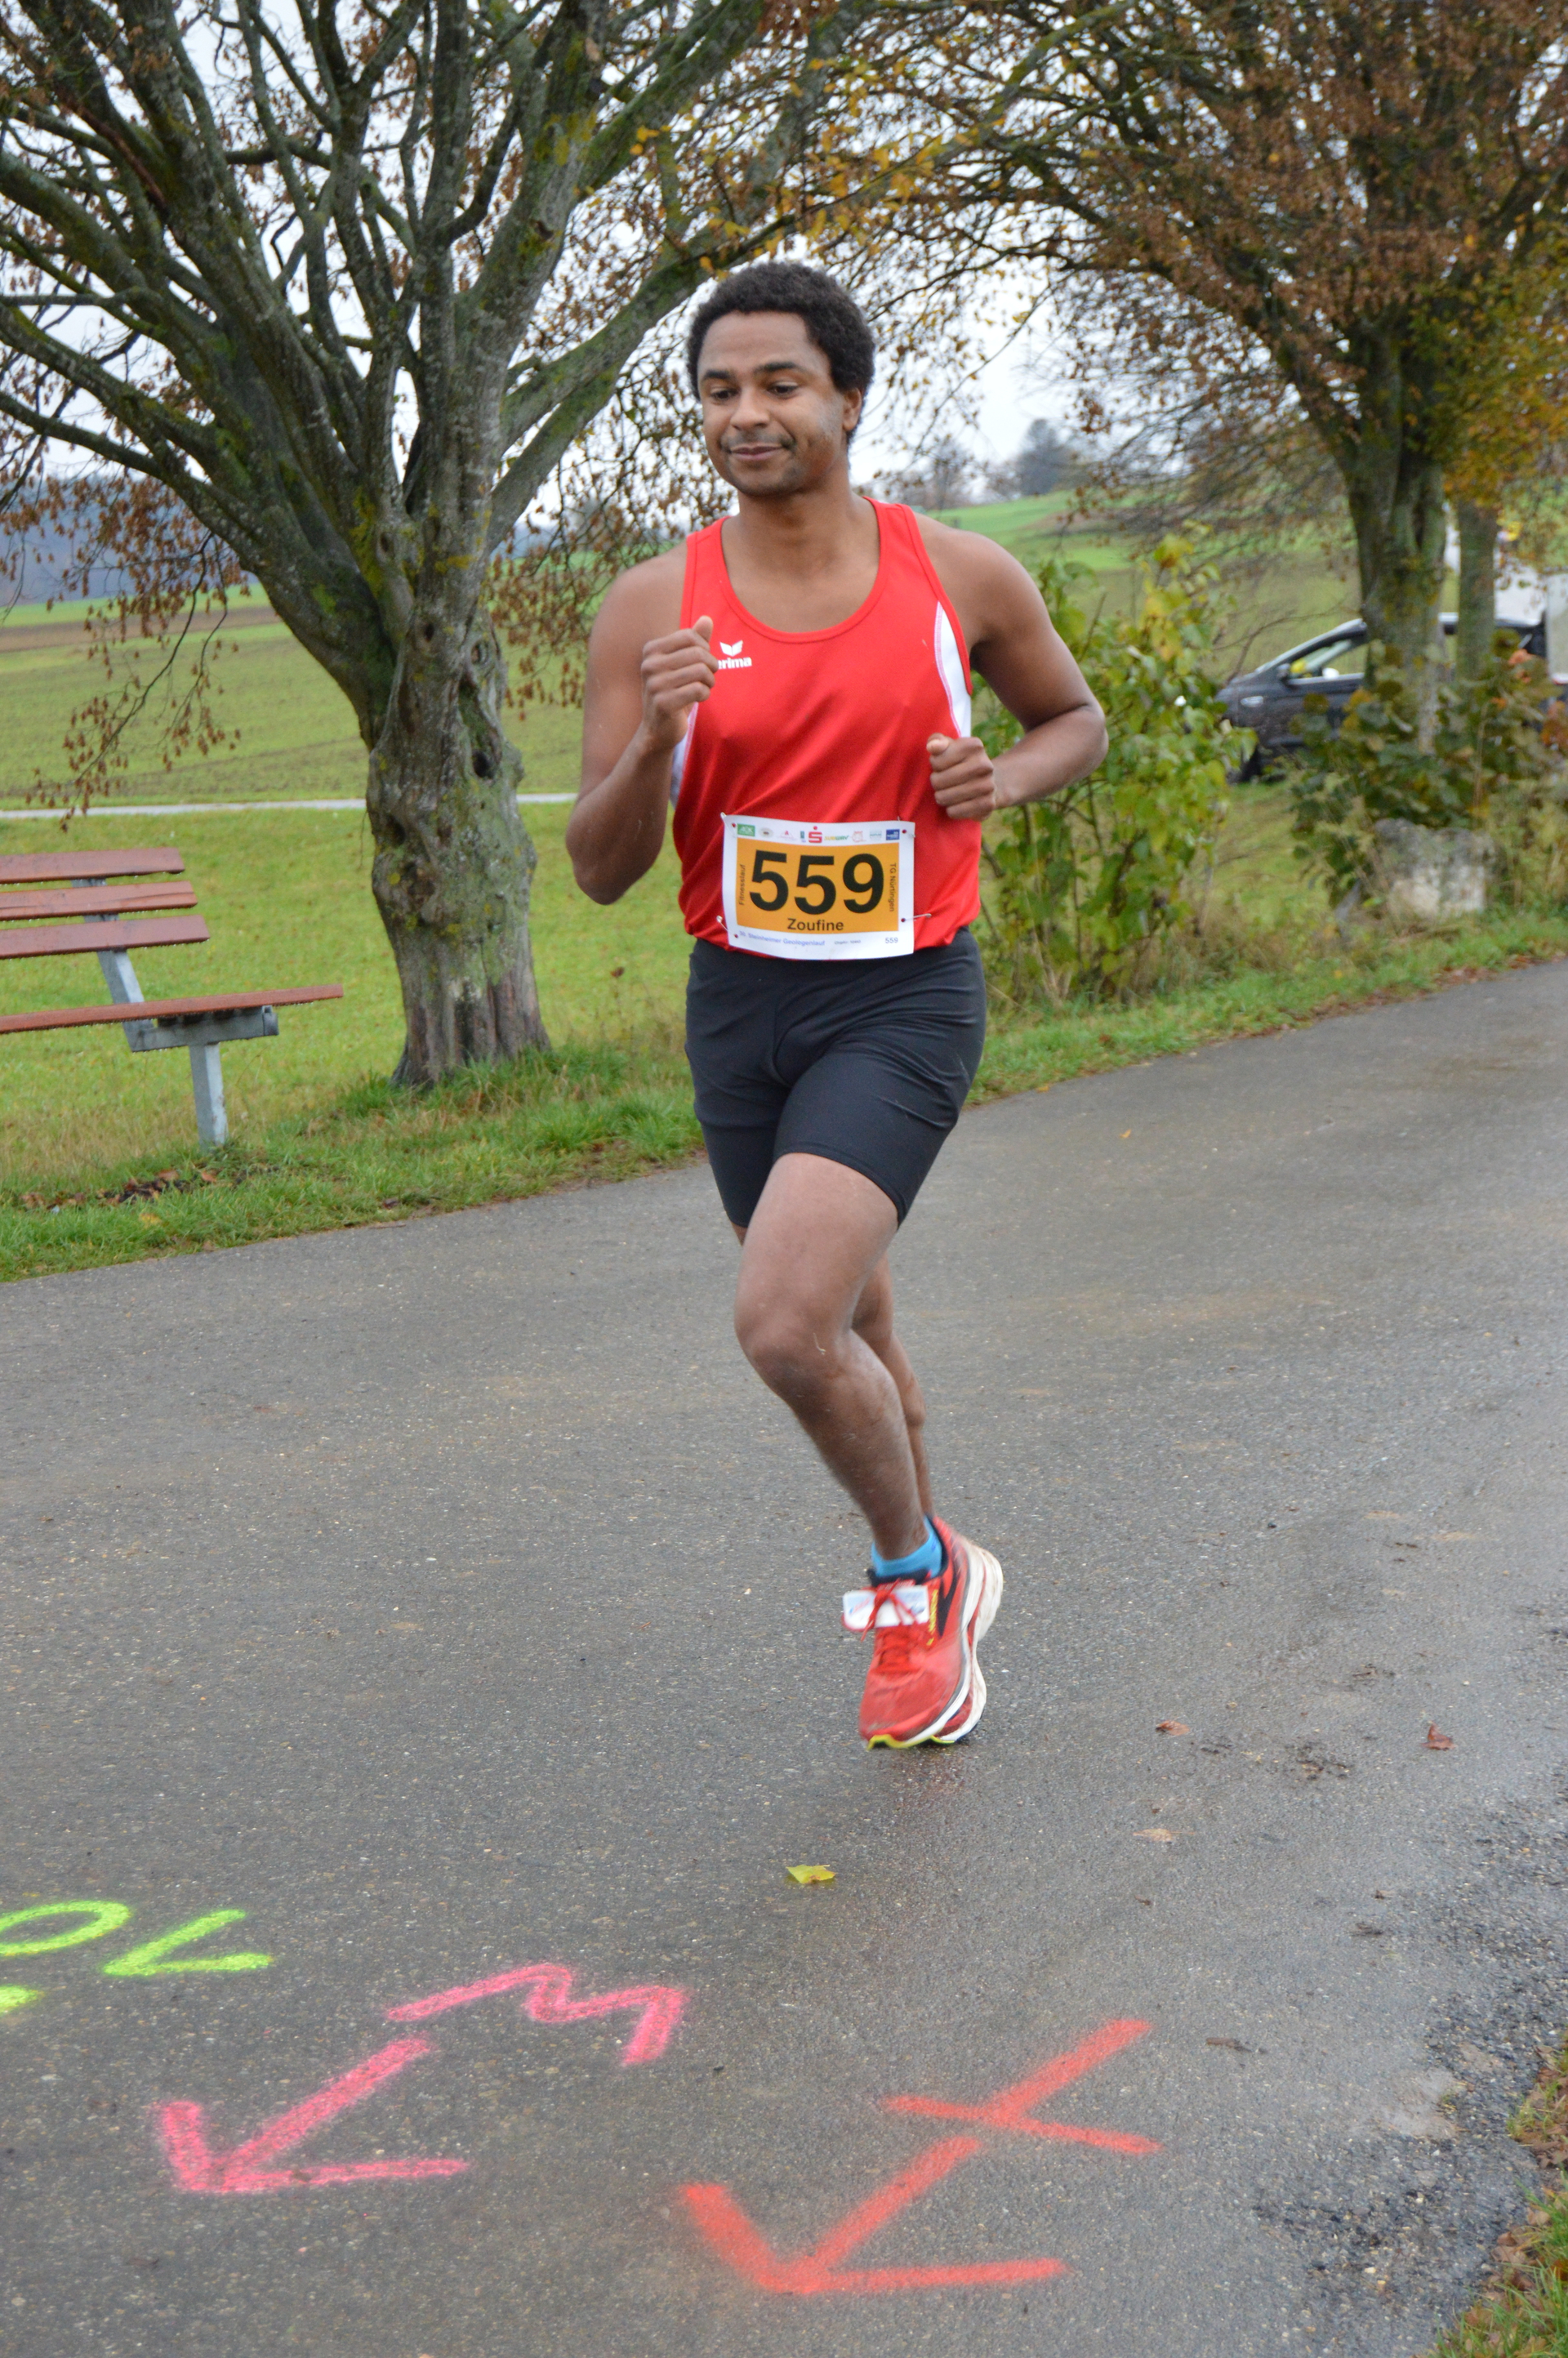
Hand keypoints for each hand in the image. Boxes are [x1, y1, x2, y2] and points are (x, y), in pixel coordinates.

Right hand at [640, 615, 715, 751]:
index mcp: (651, 650)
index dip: (705, 648)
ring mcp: (654, 684)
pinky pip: (698, 690)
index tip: (704, 662)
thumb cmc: (673, 691)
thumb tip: (707, 619)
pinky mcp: (663, 703)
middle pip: (697, 653)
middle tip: (709, 677)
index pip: (689, 636)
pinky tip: (699, 698)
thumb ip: (694, 642)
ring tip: (705, 687)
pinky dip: (705, 694)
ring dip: (709, 681)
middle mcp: (649, 665)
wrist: (657, 728)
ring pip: (700, 671)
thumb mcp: (682, 664)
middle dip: (711, 665)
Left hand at [927, 732, 999, 819]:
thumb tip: (932, 746)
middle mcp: (984, 764)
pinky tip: (958, 803)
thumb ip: (936, 741)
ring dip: (942, 797)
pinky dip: (951, 809)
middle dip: (936, 782)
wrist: (992, 782)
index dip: (935, 765)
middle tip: (945, 781)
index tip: (944, 764)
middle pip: (938, 781)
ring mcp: (988, 785)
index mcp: (974, 746)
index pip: (936, 761)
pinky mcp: (987, 805)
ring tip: (950, 792)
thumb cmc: (962, 763)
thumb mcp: (950, 747)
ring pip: (944, 798)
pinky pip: (953, 811)